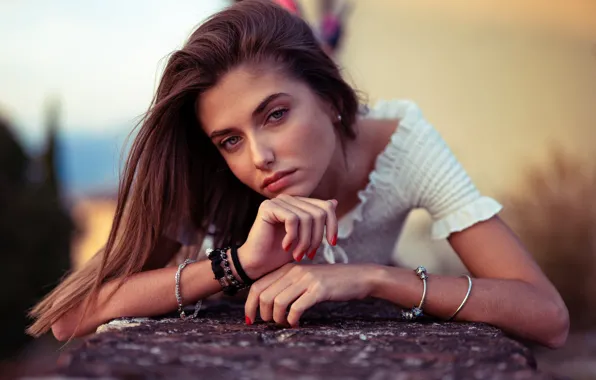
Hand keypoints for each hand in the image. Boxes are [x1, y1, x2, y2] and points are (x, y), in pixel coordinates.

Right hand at [238, 195, 337, 278]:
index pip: (326, 207)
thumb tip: (334, 202)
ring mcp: (278, 201)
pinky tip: (286, 247)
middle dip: (317, 237)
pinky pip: (292, 219)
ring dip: (305, 241)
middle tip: (309, 255)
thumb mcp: (305, 238)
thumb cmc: (279, 254)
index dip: (333, 225)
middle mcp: (289, 199)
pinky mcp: (268, 207)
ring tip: (298, 255)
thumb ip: (317, 220)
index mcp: (298, 204)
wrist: (257, 265)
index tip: (332, 243)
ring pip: (307, 218)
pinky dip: (292, 237)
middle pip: (319, 213)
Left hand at [244, 263, 375, 326]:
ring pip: (277, 302)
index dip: (249, 305)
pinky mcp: (319, 289)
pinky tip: (296, 323)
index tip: (250, 319)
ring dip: (277, 319)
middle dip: (262, 314)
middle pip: (264, 295)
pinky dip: (292, 319)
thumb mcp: (305, 278)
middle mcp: (294, 271)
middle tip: (271, 323)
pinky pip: (296, 307)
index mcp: (288, 268)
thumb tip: (266, 304)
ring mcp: (306, 279)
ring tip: (284, 323)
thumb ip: (287, 285)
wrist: (359, 276)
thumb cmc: (331, 281)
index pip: (258, 286)